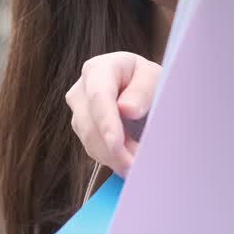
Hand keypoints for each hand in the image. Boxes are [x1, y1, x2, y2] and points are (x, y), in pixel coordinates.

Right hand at [65, 51, 161, 176]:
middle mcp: (81, 88)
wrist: (142, 87)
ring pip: (90, 140)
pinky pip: (93, 149)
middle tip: (136, 165)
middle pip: (90, 124)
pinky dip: (111, 159)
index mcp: (99, 69)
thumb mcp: (154, 78)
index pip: (98, 97)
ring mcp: (79, 110)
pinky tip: (127, 162)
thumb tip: (126, 109)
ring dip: (113, 157)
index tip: (116, 145)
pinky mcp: (82, 129)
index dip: (106, 123)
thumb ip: (142, 91)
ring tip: (137, 165)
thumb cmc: (148, 80)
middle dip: (113, 149)